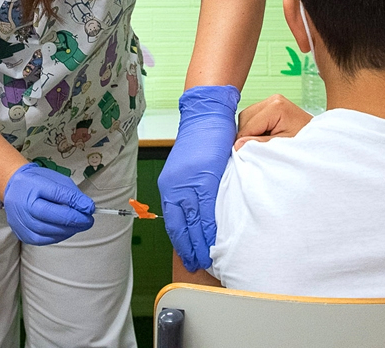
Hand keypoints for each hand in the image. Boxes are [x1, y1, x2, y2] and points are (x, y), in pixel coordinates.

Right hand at [4, 163, 94, 245]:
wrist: (14, 188)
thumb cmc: (37, 182)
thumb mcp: (56, 179)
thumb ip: (71, 193)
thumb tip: (87, 208)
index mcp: (32, 186)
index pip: (57, 195)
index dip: (76, 203)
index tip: (91, 208)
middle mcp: (23, 205)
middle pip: (52, 216)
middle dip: (74, 220)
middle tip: (88, 221)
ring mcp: (20, 222)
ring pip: (48, 232)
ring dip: (68, 230)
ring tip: (79, 225)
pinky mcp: (21, 234)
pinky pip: (43, 240)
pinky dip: (58, 236)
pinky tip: (66, 230)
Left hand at [158, 85, 239, 271]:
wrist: (206, 115)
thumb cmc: (202, 140)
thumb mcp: (190, 169)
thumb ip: (191, 191)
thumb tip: (199, 215)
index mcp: (169, 187)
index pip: (173, 223)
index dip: (181, 243)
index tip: (188, 257)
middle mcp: (174, 187)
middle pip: (180, 227)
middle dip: (189, 250)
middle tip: (197, 267)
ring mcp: (187, 184)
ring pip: (192, 223)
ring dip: (200, 244)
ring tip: (208, 261)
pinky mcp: (203, 178)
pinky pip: (205, 211)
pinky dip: (209, 229)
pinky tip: (215, 241)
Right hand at [234, 94, 313, 149]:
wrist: (320, 137)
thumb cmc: (305, 142)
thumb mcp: (282, 145)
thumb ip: (259, 144)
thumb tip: (237, 145)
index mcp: (276, 107)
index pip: (248, 126)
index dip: (244, 142)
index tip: (244, 154)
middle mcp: (272, 99)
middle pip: (245, 118)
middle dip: (247, 135)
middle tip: (257, 149)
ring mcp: (272, 100)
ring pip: (246, 117)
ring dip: (250, 131)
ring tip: (264, 142)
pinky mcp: (271, 104)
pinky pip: (253, 116)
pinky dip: (254, 128)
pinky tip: (265, 136)